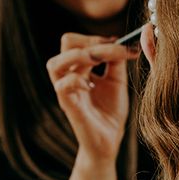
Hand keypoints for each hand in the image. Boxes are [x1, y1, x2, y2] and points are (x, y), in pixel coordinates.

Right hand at [47, 33, 139, 163]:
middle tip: (112, 51)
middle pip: (67, 42)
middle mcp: (69, 75)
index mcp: (80, 68)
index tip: (123, 44)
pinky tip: (92, 86)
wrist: (109, 141)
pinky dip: (76, 80)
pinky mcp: (69, 106)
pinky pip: (62, 86)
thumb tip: (121, 41)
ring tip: (98, 62)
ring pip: (55, 63)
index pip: (79, 40)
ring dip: (79, 56)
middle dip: (91, 41)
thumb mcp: (117, 82)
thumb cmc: (110, 112)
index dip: (99, 37)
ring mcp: (66, 91)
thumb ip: (116, 61)